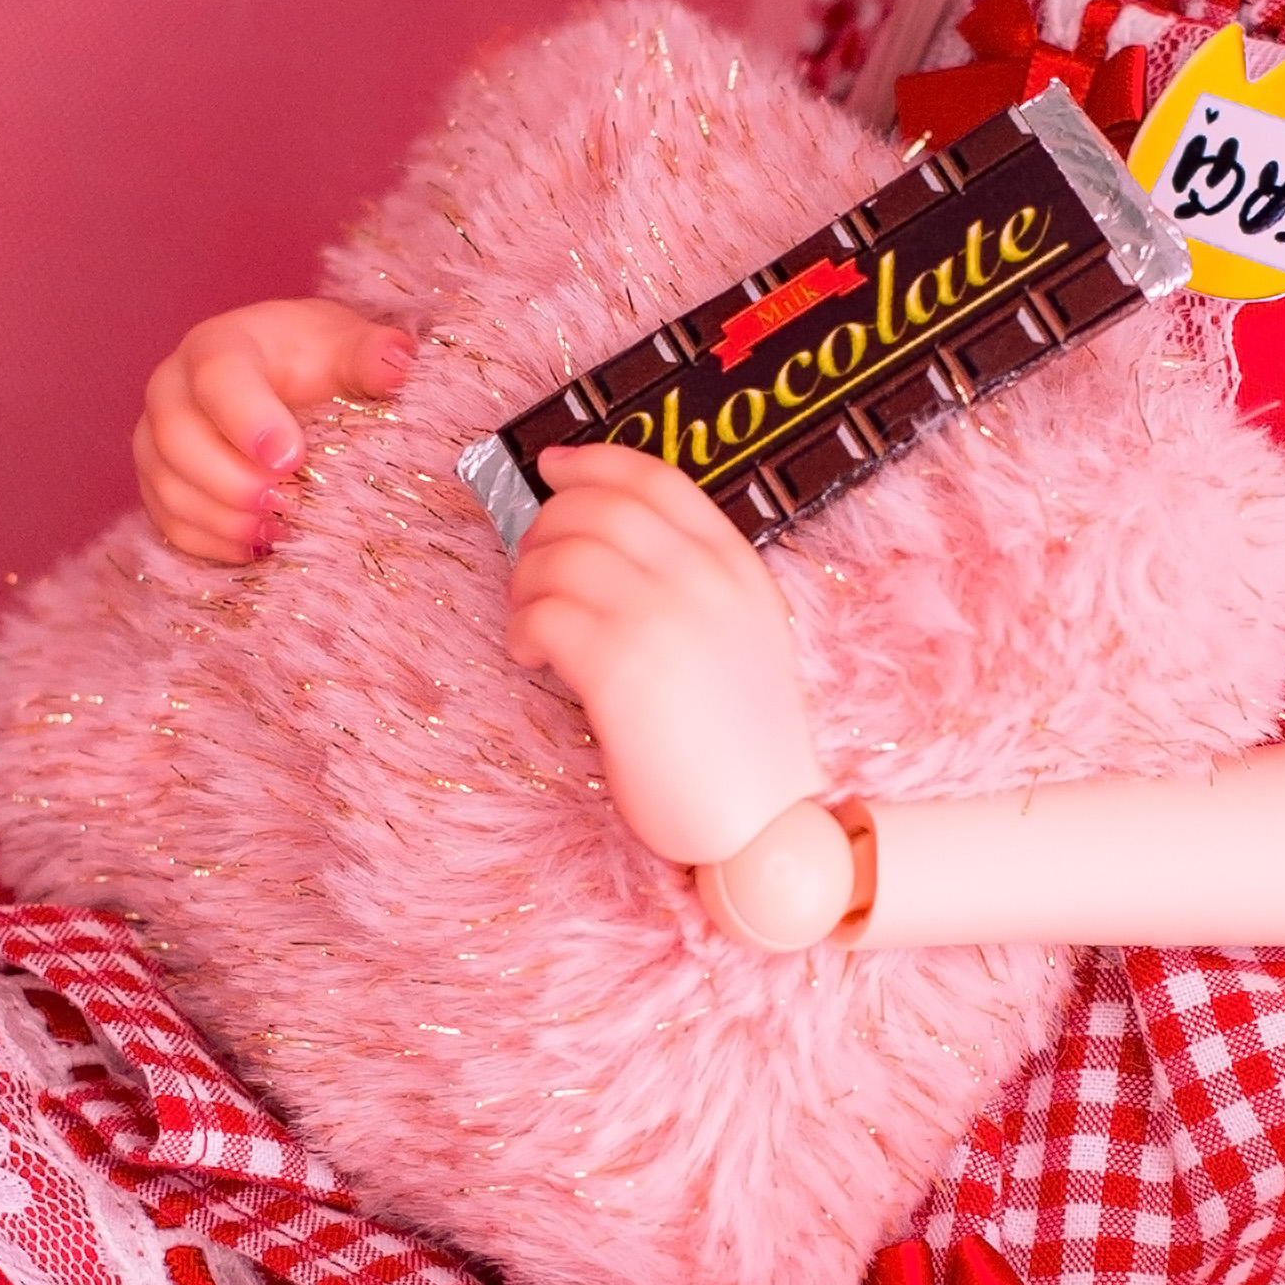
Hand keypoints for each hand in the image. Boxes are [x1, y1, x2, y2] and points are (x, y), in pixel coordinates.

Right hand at [134, 300, 415, 563]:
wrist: (288, 378)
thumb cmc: (317, 361)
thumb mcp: (347, 348)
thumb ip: (371, 355)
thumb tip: (398, 365)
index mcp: (219, 344)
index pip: (217, 375)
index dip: (248, 420)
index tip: (292, 460)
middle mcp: (173, 388)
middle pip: (177, 437)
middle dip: (232, 481)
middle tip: (288, 504)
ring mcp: (156, 439)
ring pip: (168, 486)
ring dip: (223, 519)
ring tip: (279, 531)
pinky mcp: (158, 483)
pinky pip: (168, 523)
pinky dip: (212, 543)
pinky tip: (258, 547)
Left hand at [506, 444, 819, 865]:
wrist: (762, 821)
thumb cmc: (740, 741)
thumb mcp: (743, 636)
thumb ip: (695, 582)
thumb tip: (603, 541)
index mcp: (736, 565)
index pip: (655, 479)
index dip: (594, 462)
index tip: (553, 466)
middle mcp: (702, 580)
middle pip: (597, 509)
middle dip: (546, 527)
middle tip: (530, 566)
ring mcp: (662, 619)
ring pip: (560, 558)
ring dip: (526, 583)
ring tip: (531, 622)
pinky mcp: (619, 667)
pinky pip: (542, 614)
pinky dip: (522, 629)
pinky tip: (532, 658)